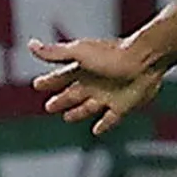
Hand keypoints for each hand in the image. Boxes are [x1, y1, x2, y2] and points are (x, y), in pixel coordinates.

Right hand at [29, 37, 165, 135]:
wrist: (145, 61)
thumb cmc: (112, 54)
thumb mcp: (79, 52)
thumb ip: (55, 53)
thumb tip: (31, 45)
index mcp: (83, 68)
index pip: (61, 76)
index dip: (49, 82)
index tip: (37, 85)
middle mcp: (94, 82)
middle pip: (73, 94)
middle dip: (61, 99)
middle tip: (48, 106)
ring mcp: (108, 95)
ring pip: (88, 107)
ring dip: (77, 112)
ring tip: (67, 117)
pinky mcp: (122, 106)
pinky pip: (110, 119)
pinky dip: (103, 125)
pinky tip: (96, 130)